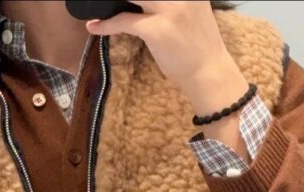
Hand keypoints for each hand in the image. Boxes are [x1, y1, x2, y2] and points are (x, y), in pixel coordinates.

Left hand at [86, 1, 249, 153]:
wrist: (209, 72)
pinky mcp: (157, 29)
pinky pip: (124, 20)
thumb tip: (142, 1)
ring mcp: (169, 9)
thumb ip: (171, 0)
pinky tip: (94, 26)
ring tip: (97, 4)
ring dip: (110, 1)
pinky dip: (106, 24)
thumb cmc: (198, 45)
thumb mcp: (191, 10)